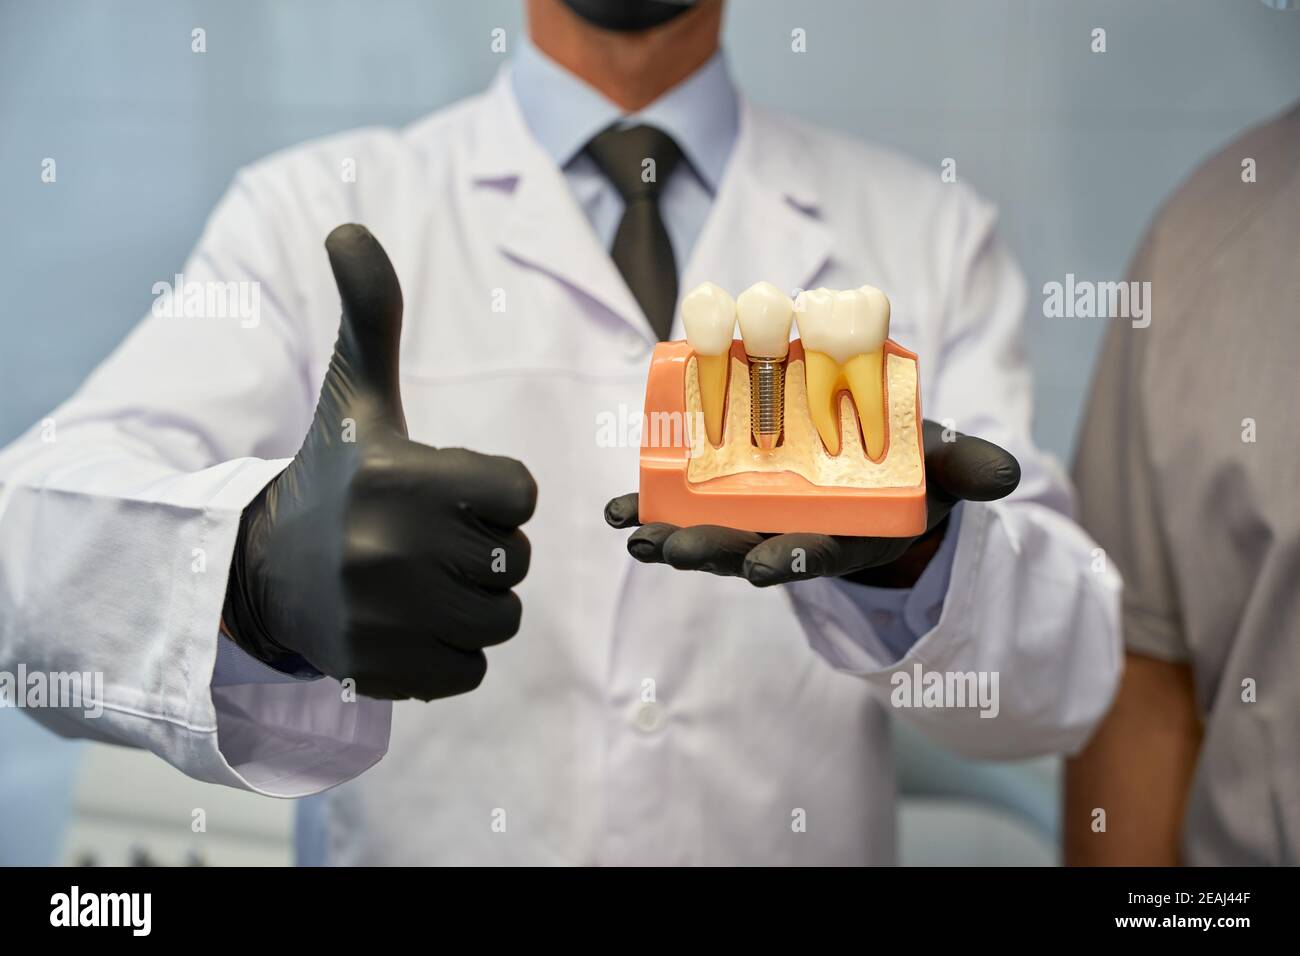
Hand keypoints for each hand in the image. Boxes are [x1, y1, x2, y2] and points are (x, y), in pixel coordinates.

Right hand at [222, 224, 536, 699]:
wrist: (260, 569)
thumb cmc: (333, 474)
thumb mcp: (355, 396)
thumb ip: (371, 316)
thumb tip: (348, 225)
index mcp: (402, 474)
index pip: (521, 493)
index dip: (494, 493)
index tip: (446, 492)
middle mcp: (392, 549)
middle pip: (516, 560)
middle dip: (484, 550)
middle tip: (426, 542)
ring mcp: (386, 617)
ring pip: (500, 619)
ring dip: (472, 603)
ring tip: (418, 583)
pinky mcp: (381, 672)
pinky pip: (471, 670)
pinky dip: (450, 653)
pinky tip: (405, 625)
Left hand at [604, 420, 1017, 587]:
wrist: (878, 469)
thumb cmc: (913, 466)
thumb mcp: (945, 464)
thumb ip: (968, 467)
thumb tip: (1006, 474)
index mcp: (848, 532)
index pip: (818, 553)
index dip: (791, 559)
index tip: (760, 567)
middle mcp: (796, 534)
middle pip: (749, 550)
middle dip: (711, 552)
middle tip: (672, 551)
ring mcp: (759, 521)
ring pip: (710, 535)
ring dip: (670, 538)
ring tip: (632, 538)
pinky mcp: (730, 501)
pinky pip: (687, 507)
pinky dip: (650, 508)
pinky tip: (615, 514)